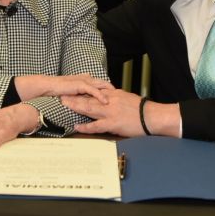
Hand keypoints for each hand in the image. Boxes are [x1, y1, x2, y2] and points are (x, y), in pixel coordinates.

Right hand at [15, 74, 113, 103]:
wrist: (50, 87)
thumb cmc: (60, 90)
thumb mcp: (75, 93)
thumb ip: (82, 95)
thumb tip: (89, 101)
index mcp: (87, 80)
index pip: (102, 84)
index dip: (110, 90)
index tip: (120, 96)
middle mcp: (87, 79)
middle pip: (104, 84)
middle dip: (114, 91)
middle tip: (123, 98)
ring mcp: (84, 81)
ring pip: (101, 86)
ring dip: (110, 93)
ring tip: (118, 100)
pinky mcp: (80, 85)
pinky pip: (93, 90)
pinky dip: (100, 96)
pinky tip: (106, 101)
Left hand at [62, 90, 180, 137]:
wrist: (152, 116)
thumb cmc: (142, 109)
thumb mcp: (128, 98)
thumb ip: (116, 98)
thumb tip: (108, 97)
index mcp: (114, 95)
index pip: (94, 92)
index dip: (82, 91)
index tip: (72, 89)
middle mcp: (110, 101)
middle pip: (89, 98)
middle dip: (74, 96)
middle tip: (62, 95)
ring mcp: (110, 112)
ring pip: (89, 108)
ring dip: (76, 106)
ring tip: (64, 105)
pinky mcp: (112, 123)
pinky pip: (96, 125)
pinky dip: (85, 126)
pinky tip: (77, 126)